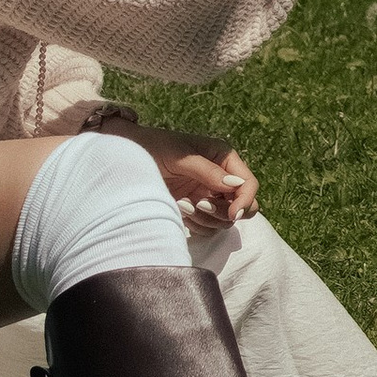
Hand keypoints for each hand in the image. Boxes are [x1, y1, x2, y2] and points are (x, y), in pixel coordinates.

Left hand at [134, 128, 257, 228]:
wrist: (128, 158)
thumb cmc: (154, 148)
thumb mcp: (180, 157)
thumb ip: (208, 171)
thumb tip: (236, 186)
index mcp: (224, 157)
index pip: (248, 184)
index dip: (244, 200)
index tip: (231, 214)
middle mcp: (221, 178)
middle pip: (243, 206)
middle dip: (224, 212)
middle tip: (199, 205)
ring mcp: (209, 195)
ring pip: (225, 221)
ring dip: (206, 219)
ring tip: (182, 204)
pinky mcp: (196, 210)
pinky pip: (208, 228)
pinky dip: (196, 225)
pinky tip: (179, 209)